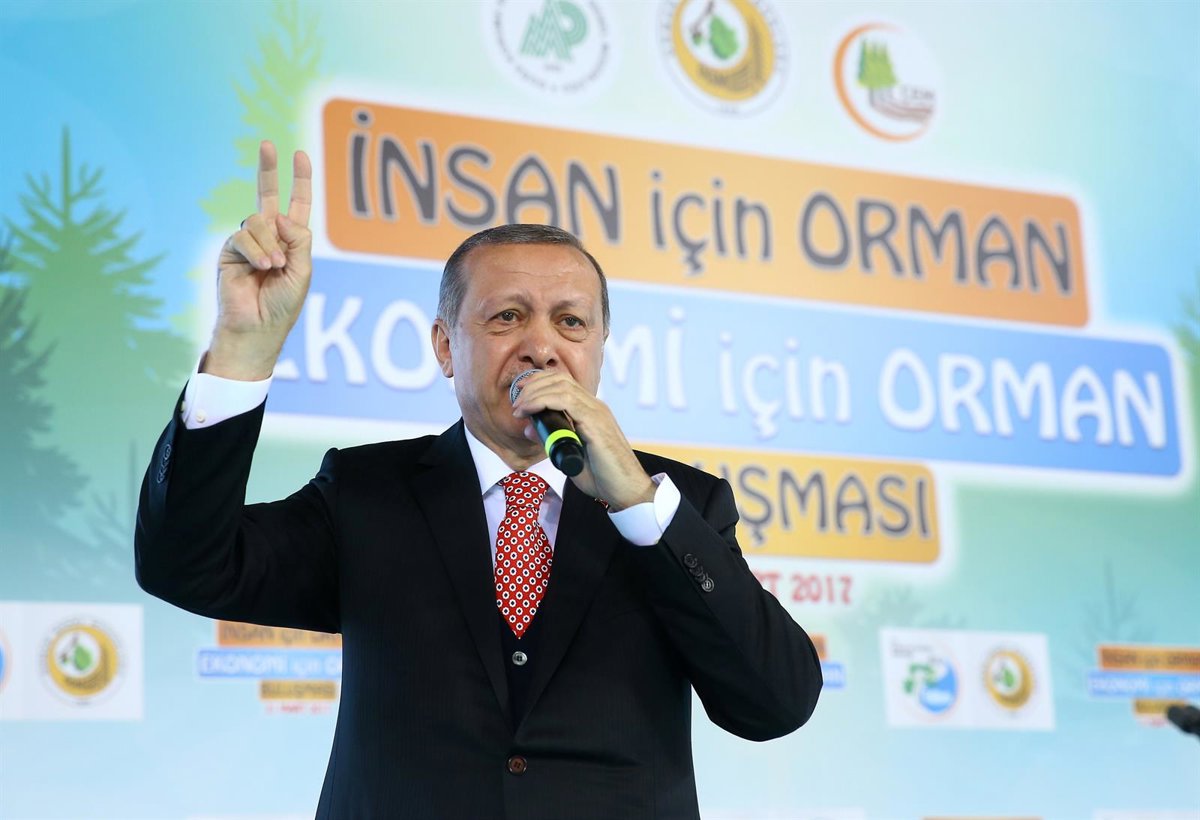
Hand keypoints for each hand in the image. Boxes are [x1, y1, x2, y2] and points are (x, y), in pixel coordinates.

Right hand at [205, 141, 312, 379]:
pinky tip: (261, 268)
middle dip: (269, 170)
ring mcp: (248, 242)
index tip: (301, 156)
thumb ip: (298, 240)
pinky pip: (244, 236)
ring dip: (270, 244)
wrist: (257, 327)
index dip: (300, 182)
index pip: (296, 205)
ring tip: (273, 269)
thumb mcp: (302, 271)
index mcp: (291, 241)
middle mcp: (269, 237)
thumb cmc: (282, 305)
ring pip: (259, 221)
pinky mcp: (230, 250)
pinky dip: (256, 251)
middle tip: (269, 144)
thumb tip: (279, 215)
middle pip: (269, 195)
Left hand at [511, 371, 655, 509]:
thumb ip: (550, 442)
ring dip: (535, 393)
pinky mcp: (595, 422)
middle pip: (560, 379)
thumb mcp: (568, 456)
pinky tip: (529, 409)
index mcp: (592, 411)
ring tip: (519, 407)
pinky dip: (543, 400)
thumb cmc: (603, 477)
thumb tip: (529, 429)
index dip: (539, 383)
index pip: (563, 383)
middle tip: (516, 401)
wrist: (627, 490)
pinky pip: (566, 400)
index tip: (520, 394)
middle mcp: (595, 407)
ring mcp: (597, 412)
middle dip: (533, 384)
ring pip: (561, 386)